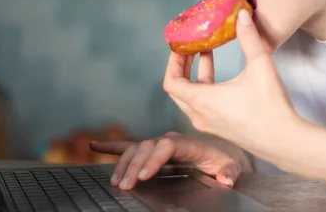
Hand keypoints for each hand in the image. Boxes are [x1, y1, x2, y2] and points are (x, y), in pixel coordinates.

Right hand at [89, 132, 249, 189]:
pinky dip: (112, 146)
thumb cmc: (225, 159)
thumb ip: (229, 172)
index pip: (167, 146)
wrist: (221, 151)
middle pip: (147, 147)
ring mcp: (159, 144)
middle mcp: (170, 140)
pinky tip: (94, 146)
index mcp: (188, 143)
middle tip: (126, 185)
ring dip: (123, 163)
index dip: (154, 159)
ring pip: (136, 148)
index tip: (144, 176)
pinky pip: (130, 146)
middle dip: (134, 166)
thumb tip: (226, 180)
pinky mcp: (152, 150)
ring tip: (116, 181)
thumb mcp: (231, 166)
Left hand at [163, 9, 300, 162]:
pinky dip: (205, 88)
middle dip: (182, 66)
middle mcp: (200, 115)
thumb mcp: (261, 65)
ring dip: (196, 75)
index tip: (181, 45)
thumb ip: (249, 38)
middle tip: (191, 47)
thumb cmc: (271, 106)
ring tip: (208, 53)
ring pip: (191, 98)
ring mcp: (210, 125)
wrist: (286, 142)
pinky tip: (222, 77)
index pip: (171, 81)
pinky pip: (203, 107)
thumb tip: (242, 14)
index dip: (172, 61)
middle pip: (177, 90)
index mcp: (202, 101)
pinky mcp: (221, 130)